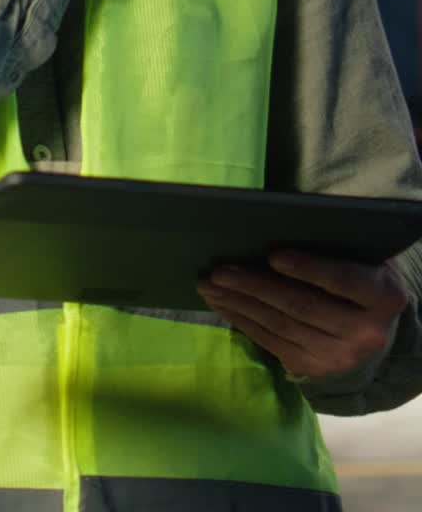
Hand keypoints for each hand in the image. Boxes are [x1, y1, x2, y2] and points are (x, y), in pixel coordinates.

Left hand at [197, 250, 407, 379]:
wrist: (372, 329)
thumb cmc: (359, 275)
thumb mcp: (361, 258)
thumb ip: (334, 246)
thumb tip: (276, 225)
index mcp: (383, 296)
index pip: (344, 280)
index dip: (309, 268)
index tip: (273, 255)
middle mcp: (364, 332)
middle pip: (303, 306)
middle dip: (256, 286)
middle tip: (220, 270)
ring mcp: (337, 356)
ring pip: (281, 326)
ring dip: (240, 303)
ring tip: (210, 284)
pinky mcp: (311, 368)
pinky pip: (271, 342)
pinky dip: (242, 321)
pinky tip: (222, 304)